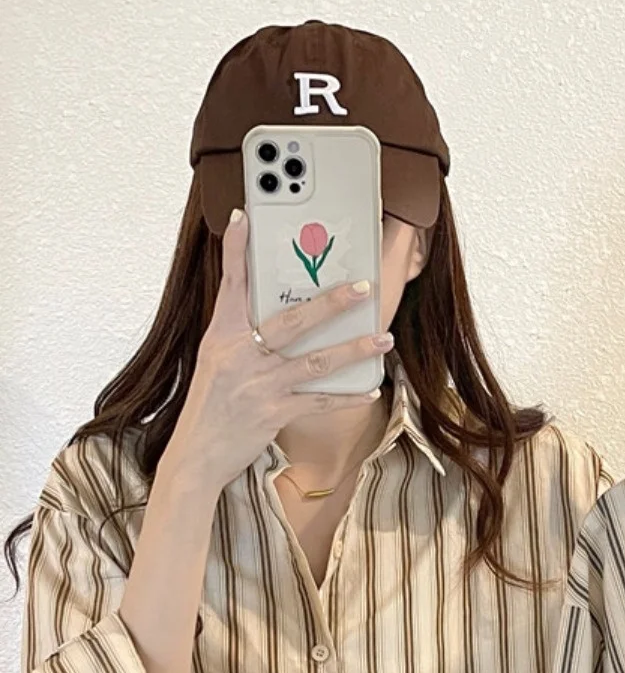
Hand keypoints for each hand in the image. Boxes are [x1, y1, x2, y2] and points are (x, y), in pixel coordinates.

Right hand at [165, 208, 389, 493]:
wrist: (195, 454)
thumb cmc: (208, 407)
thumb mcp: (214, 361)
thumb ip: (240, 335)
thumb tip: (273, 316)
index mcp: (222, 337)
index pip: (230, 285)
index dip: (236, 251)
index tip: (244, 218)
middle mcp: (241, 356)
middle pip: (293, 321)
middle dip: (332, 302)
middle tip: (363, 287)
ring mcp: (259, 385)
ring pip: (315, 362)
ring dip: (353, 350)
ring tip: (382, 339)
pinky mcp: (273, 414)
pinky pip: (319, 402)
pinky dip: (347, 396)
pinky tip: (370, 389)